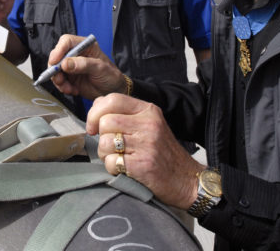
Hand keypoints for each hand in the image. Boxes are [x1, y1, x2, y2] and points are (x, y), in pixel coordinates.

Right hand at [49, 34, 124, 99]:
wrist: (113, 91)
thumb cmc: (111, 76)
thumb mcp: (100, 68)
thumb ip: (84, 64)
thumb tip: (65, 63)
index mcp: (85, 46)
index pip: (67, 41)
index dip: (59, 50)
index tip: (55, 62)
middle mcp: (75, 54)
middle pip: (57, 55)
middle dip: (55, 69)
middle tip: (59, 79)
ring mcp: (71, 66)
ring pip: (55, 70)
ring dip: (58, 80)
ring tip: (68, 88)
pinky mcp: (69, 78)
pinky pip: (59, 81)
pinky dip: (63, 87)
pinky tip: (73, 91)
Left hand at [87, 93, 204, 208]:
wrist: (186, 180)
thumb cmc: (163, 153)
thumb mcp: (150, 125)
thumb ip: (126, 115)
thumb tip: (95, 111)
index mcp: (148, 111)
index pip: (112, 99)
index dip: (95, 112)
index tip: (93, 126)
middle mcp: (148, 124)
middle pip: (105, 122)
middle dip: (100, 137)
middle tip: (110, 147)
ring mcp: (147, 144)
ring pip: (104, 142)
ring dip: (105, 154)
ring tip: (119, 158)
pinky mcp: (143, 165)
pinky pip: (111, 162)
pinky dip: (112, 168)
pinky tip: (124, 169)